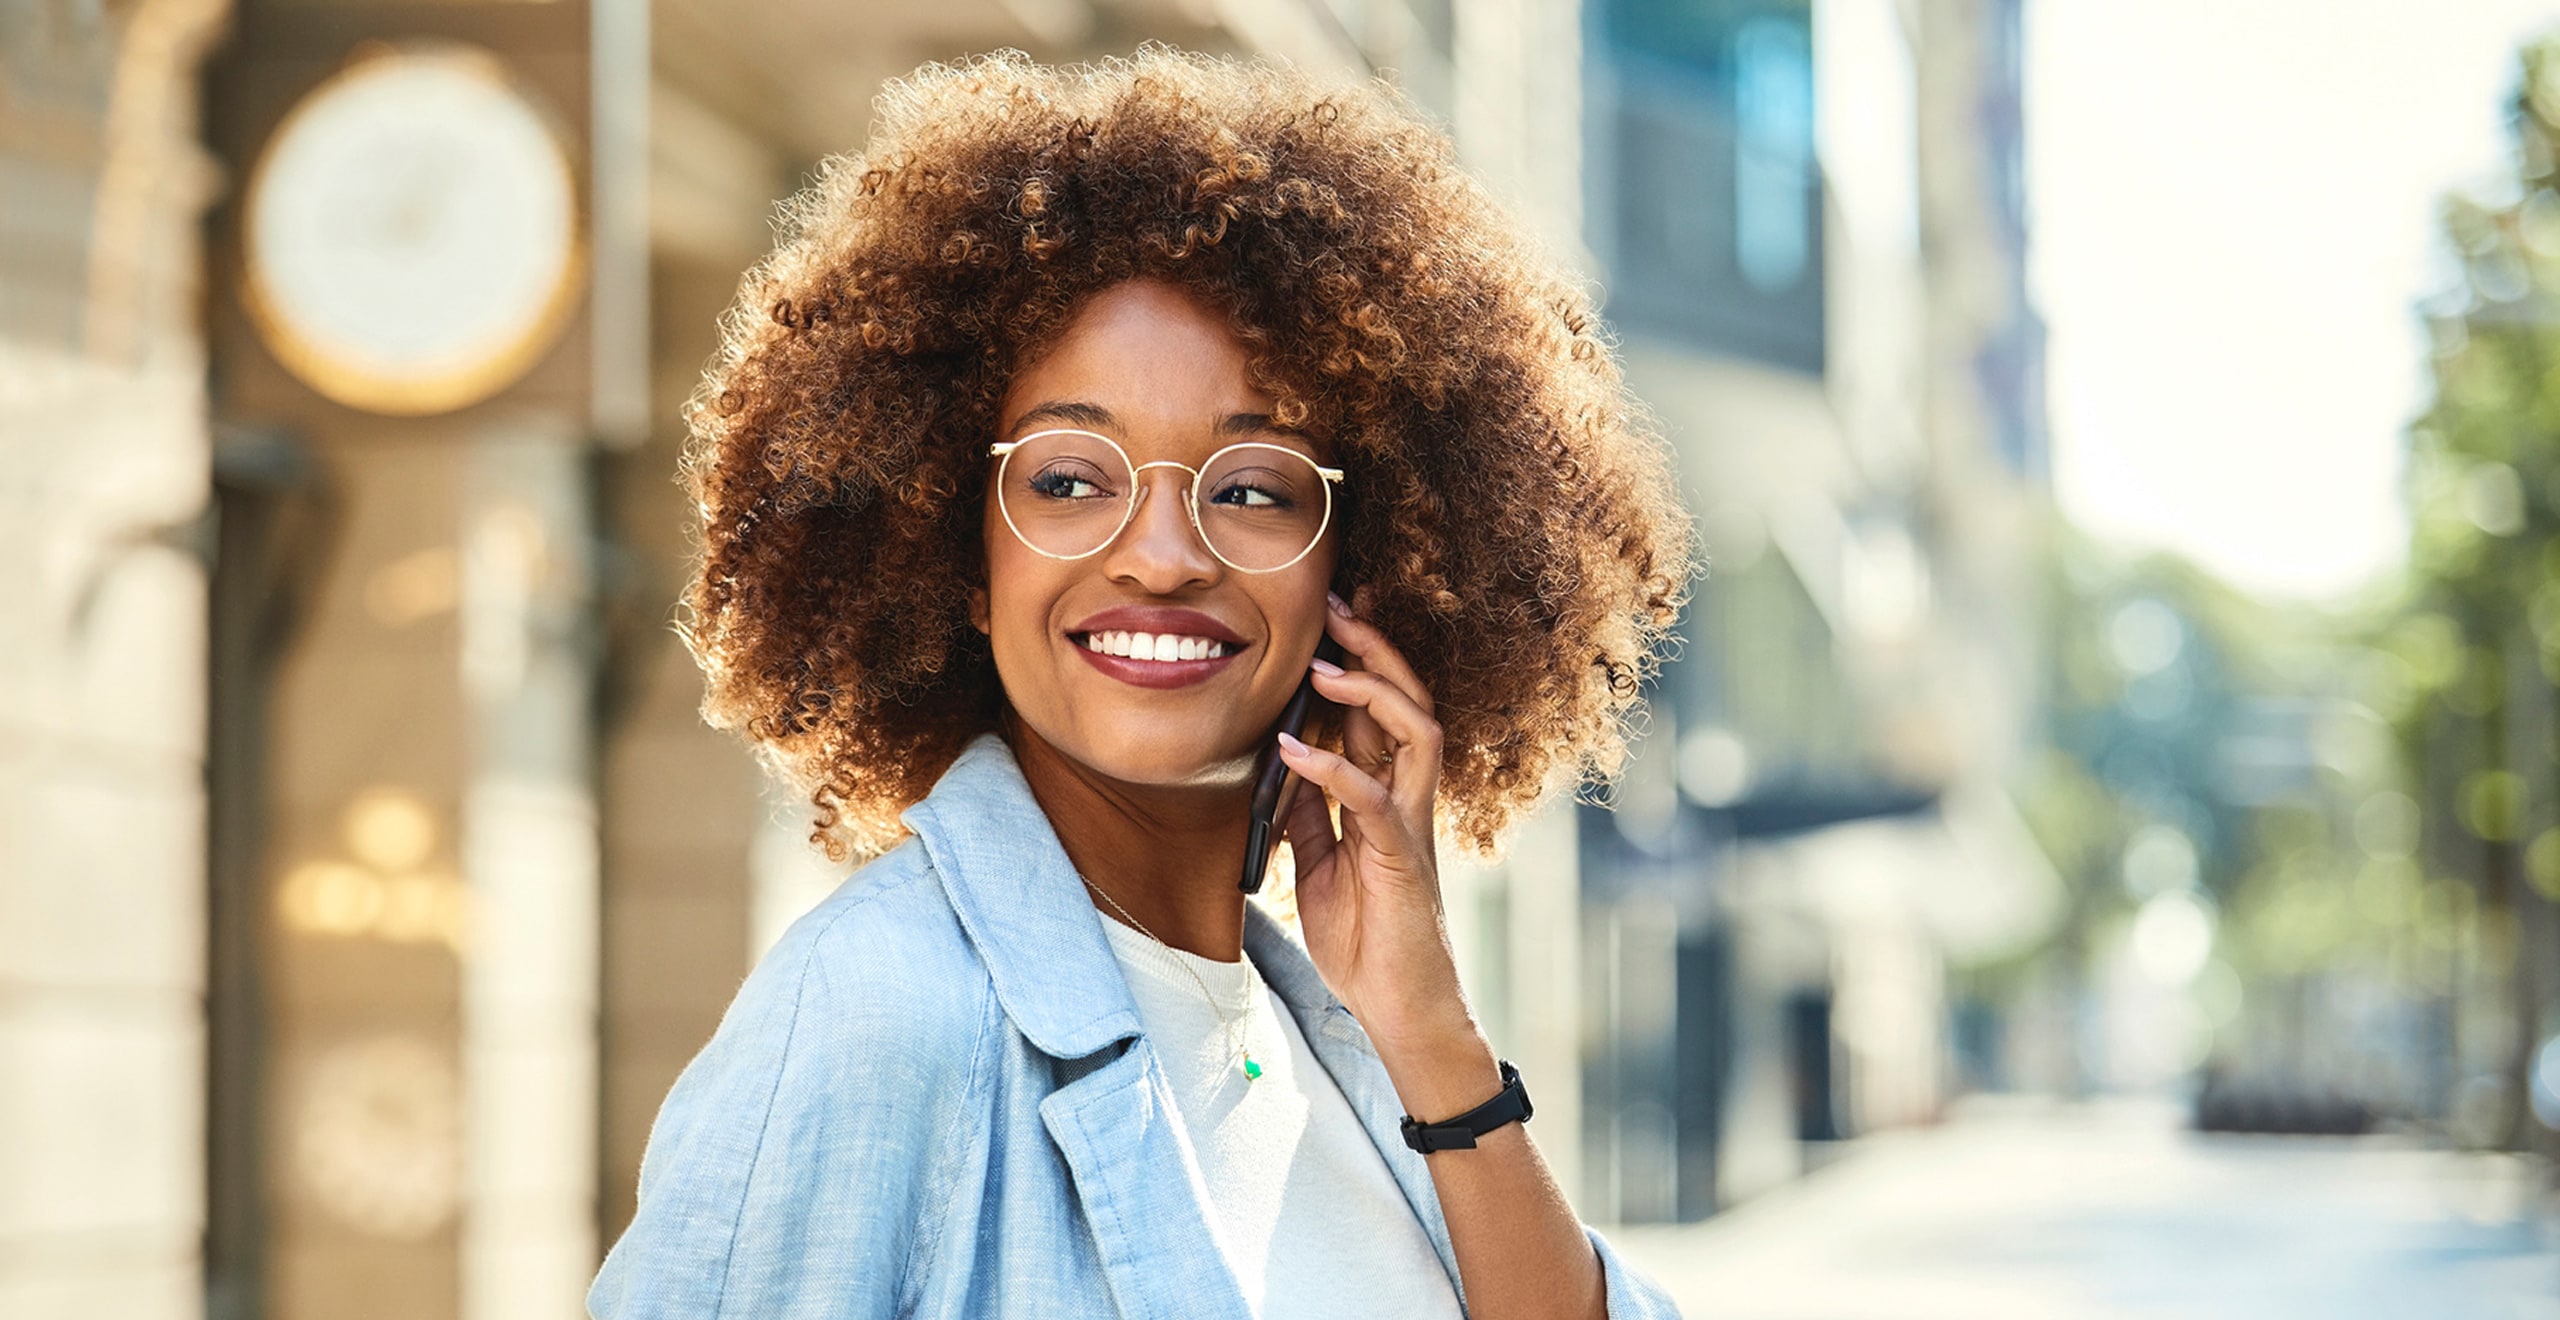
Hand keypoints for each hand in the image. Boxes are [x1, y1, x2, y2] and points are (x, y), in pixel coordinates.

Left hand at [1275, 588, 1473, 1053]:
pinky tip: (1293, 748)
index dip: (1361, 661)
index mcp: (1388, 799)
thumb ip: (1309, 816)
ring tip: (1325, 665)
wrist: (1400, 1010)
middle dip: (1377, 648)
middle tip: (1339, 605)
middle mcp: (1408, 800)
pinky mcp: (1403, 857)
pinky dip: (1332, 767)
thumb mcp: (1319, 868)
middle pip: (1410, 701)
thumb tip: (1282, 767)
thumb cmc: (1368, 945)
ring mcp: (1411, 825)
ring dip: (1373, 690)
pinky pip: (1373, 798)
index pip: (1382, 713)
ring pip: (1417, 730)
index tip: (1330, 619)